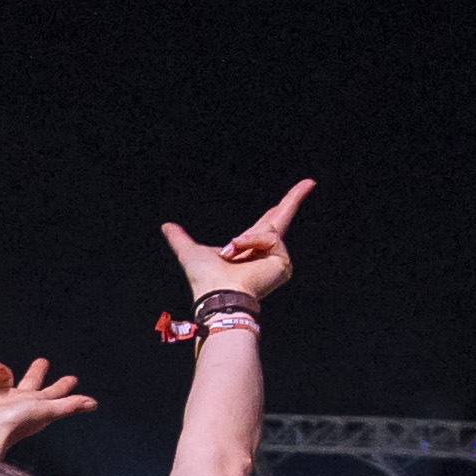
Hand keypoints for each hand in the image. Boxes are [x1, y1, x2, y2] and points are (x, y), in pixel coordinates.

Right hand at [0, 358, 93, 458]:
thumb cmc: (17, 422)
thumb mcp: (48, 410)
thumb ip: (70, 405)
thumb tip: (93, 404)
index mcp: (36, 404)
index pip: (54, 392)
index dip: (64, 385)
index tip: (72, 379)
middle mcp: (18, 402)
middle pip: (30, 383)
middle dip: (37, 372)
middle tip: (42, 360)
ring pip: (2, 377)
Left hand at [158, 178, 313, 309]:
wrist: (216, 294)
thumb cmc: (204, 279)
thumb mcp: (189, 251)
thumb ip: (179, 238)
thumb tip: (166, 226)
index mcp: (248, 248)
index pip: (266, 223)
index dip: (280, 208)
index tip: (297, 192)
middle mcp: (265, 253)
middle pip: (283, 218)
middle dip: (295, 198)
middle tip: (310, 181)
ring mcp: (277, 259)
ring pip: (268, 229)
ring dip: (246, 239)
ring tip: (229, 254)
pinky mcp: (283, 264)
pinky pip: (270, 238)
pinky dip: (252, 243)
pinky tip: (240, 255)